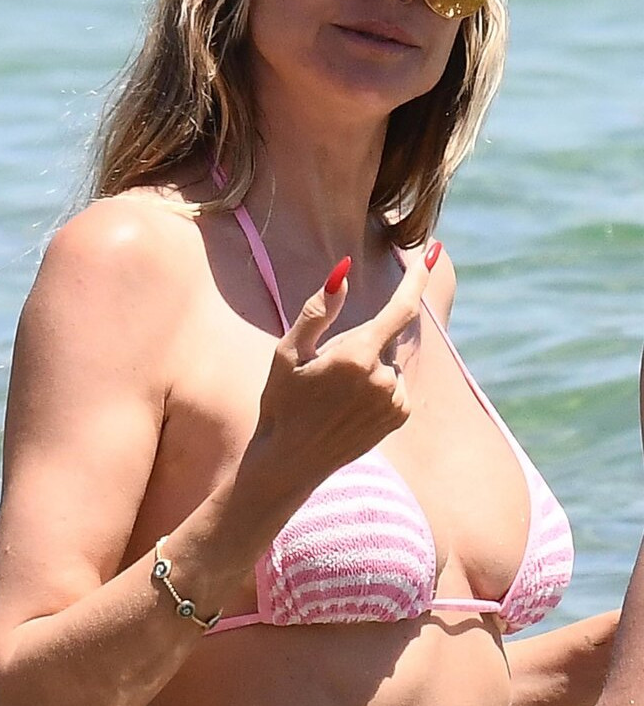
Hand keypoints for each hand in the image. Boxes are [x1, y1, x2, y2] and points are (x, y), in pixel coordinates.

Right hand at [253, 243, 440, 487]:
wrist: (289, 462)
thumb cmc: (282, 401)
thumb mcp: (288, 352)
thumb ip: (318, 310)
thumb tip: (343, 272)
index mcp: (357, 356)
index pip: (400, 308)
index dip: (417, 278)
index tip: (432, 251)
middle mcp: (384, 379)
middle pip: (382, 336)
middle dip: (360, 340)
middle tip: (324, 369)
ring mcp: (395, 401)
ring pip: (388, 361)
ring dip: (368, 364)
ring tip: (333, 393)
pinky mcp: (399, 417)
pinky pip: (394, 383)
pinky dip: (377, 383)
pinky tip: (348, 404)